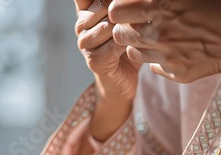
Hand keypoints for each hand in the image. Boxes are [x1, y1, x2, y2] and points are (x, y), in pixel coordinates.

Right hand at [72, 0, 140, 154]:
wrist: (123, 80)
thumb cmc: (127, 47)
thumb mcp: (124, 21)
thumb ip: (121, 8)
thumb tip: (125, 0)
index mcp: (85, 13)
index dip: (103, 0)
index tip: (113, 4)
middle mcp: (81, 26)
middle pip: (102, 6)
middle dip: (123, 11)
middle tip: (139, 19)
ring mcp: (84, 44)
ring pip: (109, 24)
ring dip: (128, 28)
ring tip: (139, 34)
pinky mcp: (93, 60)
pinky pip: (114, 44)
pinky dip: (129, 45)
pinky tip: (135, 48)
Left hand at [109, 0, 220, 82]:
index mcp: (161, 4)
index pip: (116, 11)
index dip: (119, 9)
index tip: (128, 9)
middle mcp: (158, 31)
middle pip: (119, 34)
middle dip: (125, 28)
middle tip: (138, 24)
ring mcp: (165, 54)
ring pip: (132, 52)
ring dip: (138, 44)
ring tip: (154, 37)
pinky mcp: (175, 71)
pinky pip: (152, 67)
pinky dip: (156, 59)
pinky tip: (170, 51)